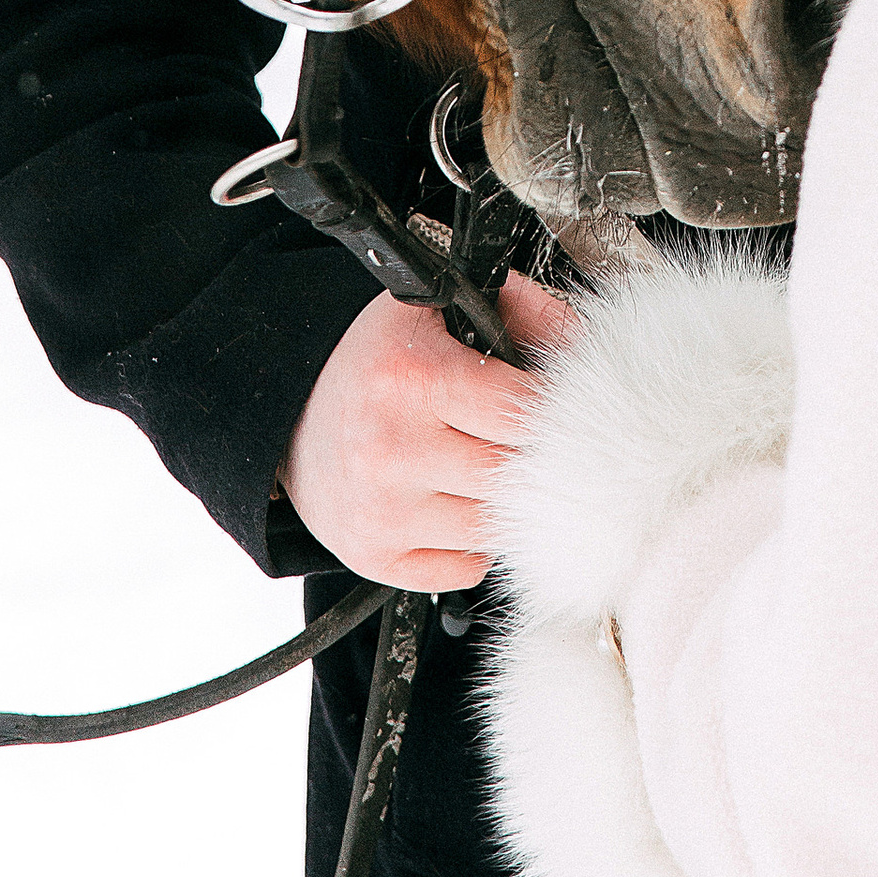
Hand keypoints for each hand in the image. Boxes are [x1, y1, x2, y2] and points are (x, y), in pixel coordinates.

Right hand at [281, 269, 571, 592]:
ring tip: (484, 465)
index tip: (551, 407)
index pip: (524, 413)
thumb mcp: (436, 310)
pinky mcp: (376, 558)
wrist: (289, 415)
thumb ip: (520, 310)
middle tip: (521, 440)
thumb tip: (588, 342)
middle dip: (529, 456)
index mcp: (411, 378)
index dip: (549, 410)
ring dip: (504, 500)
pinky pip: (468, 566)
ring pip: (497, 525)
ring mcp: (383, 512)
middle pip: (514, 473)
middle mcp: (393, 449)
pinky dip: (475, 541)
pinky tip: (455, 501)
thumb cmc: (374, 361)